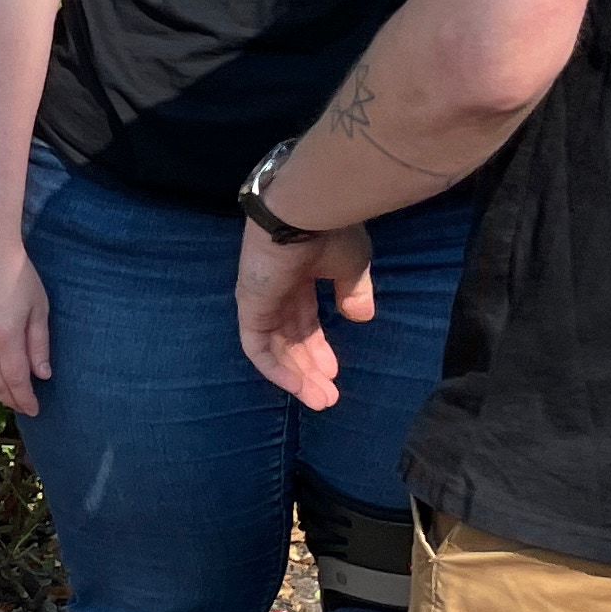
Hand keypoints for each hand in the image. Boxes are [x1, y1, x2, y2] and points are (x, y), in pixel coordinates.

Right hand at [0, 239, 53, 415]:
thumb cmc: (17, 273)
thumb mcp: (38, 308)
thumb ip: (38, 344)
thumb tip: (42, 374)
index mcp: (5, 338)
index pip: (15, 380)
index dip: (24, 398)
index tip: (34, 410)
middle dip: (9, 398)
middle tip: (21, 405)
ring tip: (3, 392)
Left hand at [235, 221, 374, 410]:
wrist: (308, 211)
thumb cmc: (331, 232)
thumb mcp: (352, 266)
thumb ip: (353, 292)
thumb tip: (360, 317)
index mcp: (300, 278)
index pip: (305, 322)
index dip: (319, 348)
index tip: (335, 373)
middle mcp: (277, 292)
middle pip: (290, 339)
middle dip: (309, 369)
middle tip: (327, 398)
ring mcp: (260, 300)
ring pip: (276, 348)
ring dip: (297, 376)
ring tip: (320, 400)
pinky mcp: (250, 306)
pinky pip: (258, 346)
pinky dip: (276, 369)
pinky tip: (298, 386)